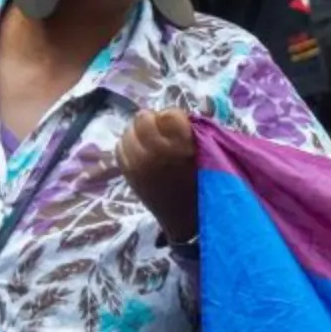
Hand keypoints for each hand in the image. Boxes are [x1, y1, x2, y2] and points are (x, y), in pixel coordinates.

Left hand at [116, 108, 199, 245]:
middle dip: (153, 122)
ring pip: (128, 131)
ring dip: (139, 134)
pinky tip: (141, 154)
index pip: (169, 114)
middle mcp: (156, 151)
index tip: (180, 128)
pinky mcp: (128, 174)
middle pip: (143, 118)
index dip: (174, 118)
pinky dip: (129, 146)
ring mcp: (138, 163)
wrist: (190, 220)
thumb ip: (197, 129)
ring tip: (151, 144)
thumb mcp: (210, 152)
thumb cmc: (206, 183)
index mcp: (182, 144)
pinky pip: (120, 147)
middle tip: (163, 133)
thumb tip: (182, 111)